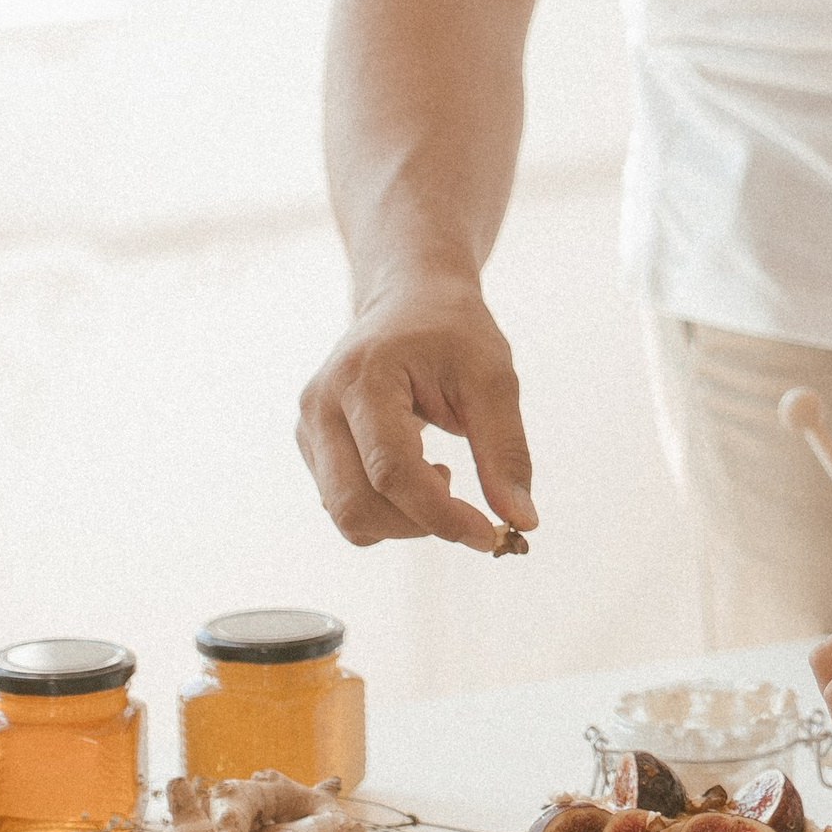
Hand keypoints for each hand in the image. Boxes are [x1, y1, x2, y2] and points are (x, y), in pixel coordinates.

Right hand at [296, 274, 535, 550]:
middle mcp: (321, 406)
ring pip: (346, 515)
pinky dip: (387, 508)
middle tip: (467, 502)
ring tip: (440, 472)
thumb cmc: (454, 331)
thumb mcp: (494, 380)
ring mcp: (308, 428)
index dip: (442, 515)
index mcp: (364, 378)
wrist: (410, 297)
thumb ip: (506, 452)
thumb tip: (522, 521)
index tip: (490, 534)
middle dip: (420, 525)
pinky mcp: (311, 445)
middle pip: (356, 506)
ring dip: (403, 519)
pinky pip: (343, 504)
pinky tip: (416, 469)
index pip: (393, 472)